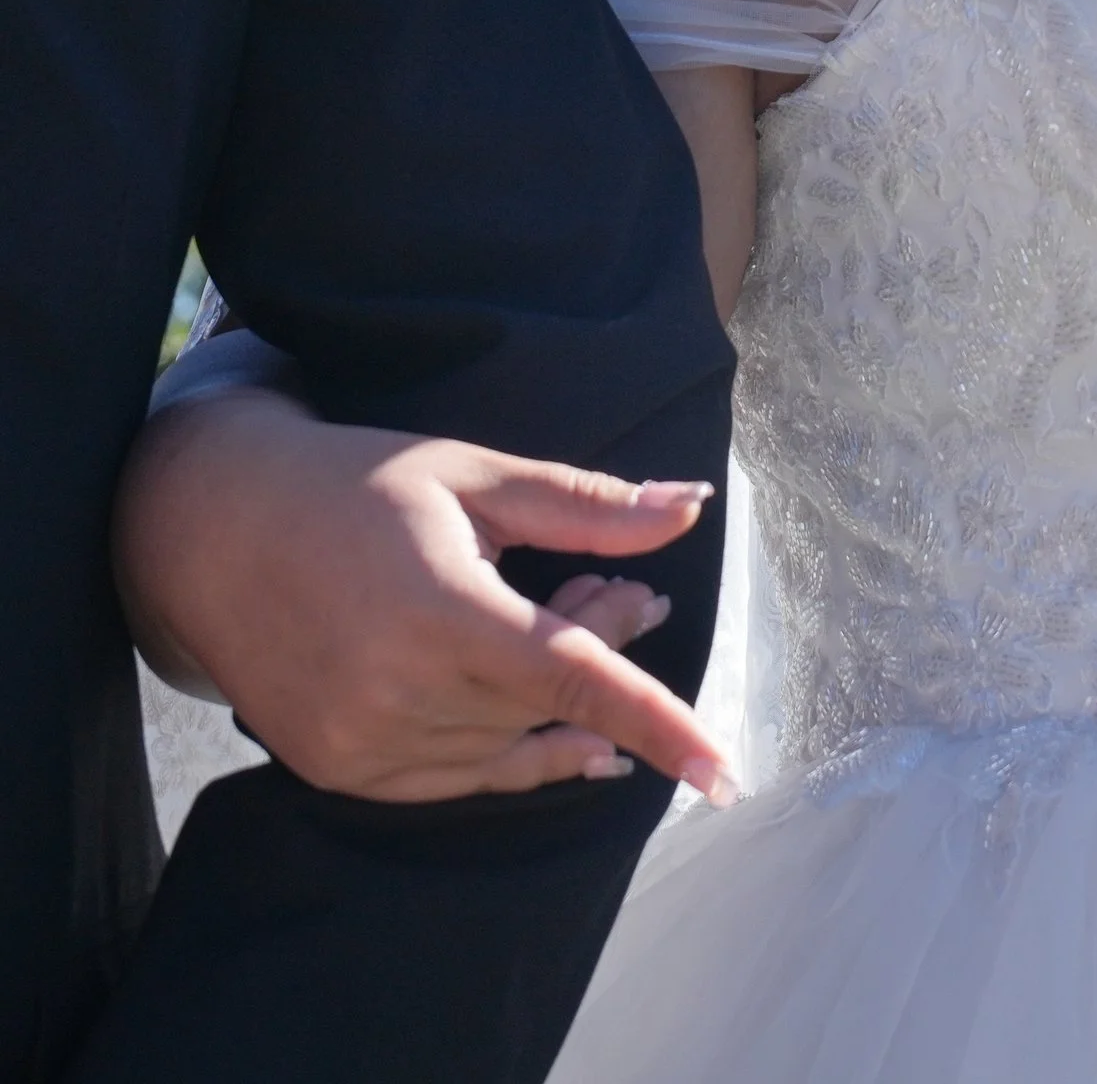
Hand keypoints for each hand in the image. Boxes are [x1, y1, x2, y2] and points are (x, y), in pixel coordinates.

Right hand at [115, 382, 737, 804]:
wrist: (216, 532)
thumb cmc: (358, 486)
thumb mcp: (475, 474)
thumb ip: (587, 508)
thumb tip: (692, 509)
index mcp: (439, 606)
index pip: (571, 677)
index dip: (655, 721)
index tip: (723, 771)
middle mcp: (397, 689)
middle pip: (546, 701)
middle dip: (606, 647)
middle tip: (629, 594)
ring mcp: (362, 741)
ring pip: (507, 742)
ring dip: (560, 698)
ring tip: (571, 620)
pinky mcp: (338, 770)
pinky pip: (457, 781)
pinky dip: (515, 755)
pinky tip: (565, 737)